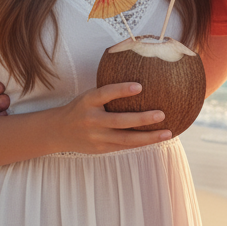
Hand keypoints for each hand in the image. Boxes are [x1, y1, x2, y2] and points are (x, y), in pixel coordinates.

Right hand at [49, 81, 171, 152]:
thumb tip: (140, 76)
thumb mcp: (89, 96)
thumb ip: (108, 91)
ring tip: (167, 132)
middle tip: (162, 114)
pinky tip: (157, 139)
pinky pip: (124, 146)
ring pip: (126, 139)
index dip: (121, 90)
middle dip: (142, 119)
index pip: (105, 94)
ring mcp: (96, 137)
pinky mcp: (101, 149)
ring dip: (148, 137)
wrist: (58, 132)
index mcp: (87, 101)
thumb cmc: (82, 108)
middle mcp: (91, 120)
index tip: (140, 86)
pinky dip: (141, 143)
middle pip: (119, 121)